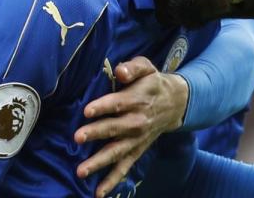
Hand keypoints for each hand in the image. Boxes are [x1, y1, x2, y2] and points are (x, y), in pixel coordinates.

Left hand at [74, 56, 188, 197]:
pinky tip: (98, 193)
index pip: (118, 104)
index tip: (87, 111)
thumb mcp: (146, 67)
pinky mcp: (136, 151)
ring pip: (116, 152)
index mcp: (137, 99)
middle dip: (96, 133)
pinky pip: (124, 168)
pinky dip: (112, 181)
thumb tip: (120, 71)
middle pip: (114, 128)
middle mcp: (136, 122)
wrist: (175, 103)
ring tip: (81, 171)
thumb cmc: (153, 83)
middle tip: (77, 137)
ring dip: (99, 162)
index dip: (103, 107)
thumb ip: (133, 67)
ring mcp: (136, 139)